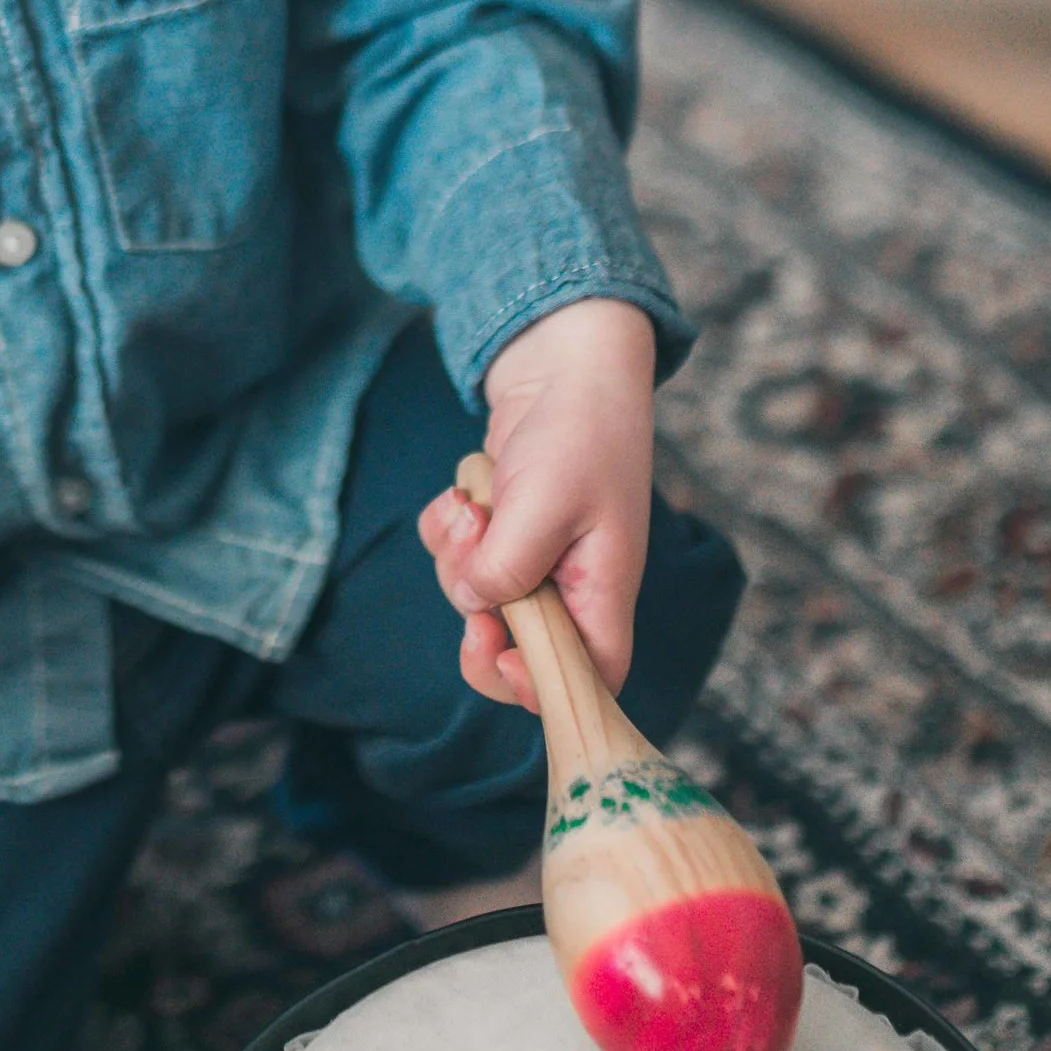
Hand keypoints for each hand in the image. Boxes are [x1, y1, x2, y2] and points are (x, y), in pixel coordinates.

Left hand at [415, 297, 655, 707]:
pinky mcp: (500, 532)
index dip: (542, 685)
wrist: (562, 364)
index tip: (499, 652)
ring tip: (472, 508)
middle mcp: (568, 586)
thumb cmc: (576, 432)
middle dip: (476, 613)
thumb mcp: (544, 503)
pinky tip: (464, 496)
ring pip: (474, 598)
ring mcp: (532, 560)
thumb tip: (474, 606)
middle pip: (514, 647)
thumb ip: (509, 569)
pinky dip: (448, 530)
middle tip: (470, 569)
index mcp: (602, 591)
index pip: (590, 676)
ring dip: (457, 558)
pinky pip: (456, 557)